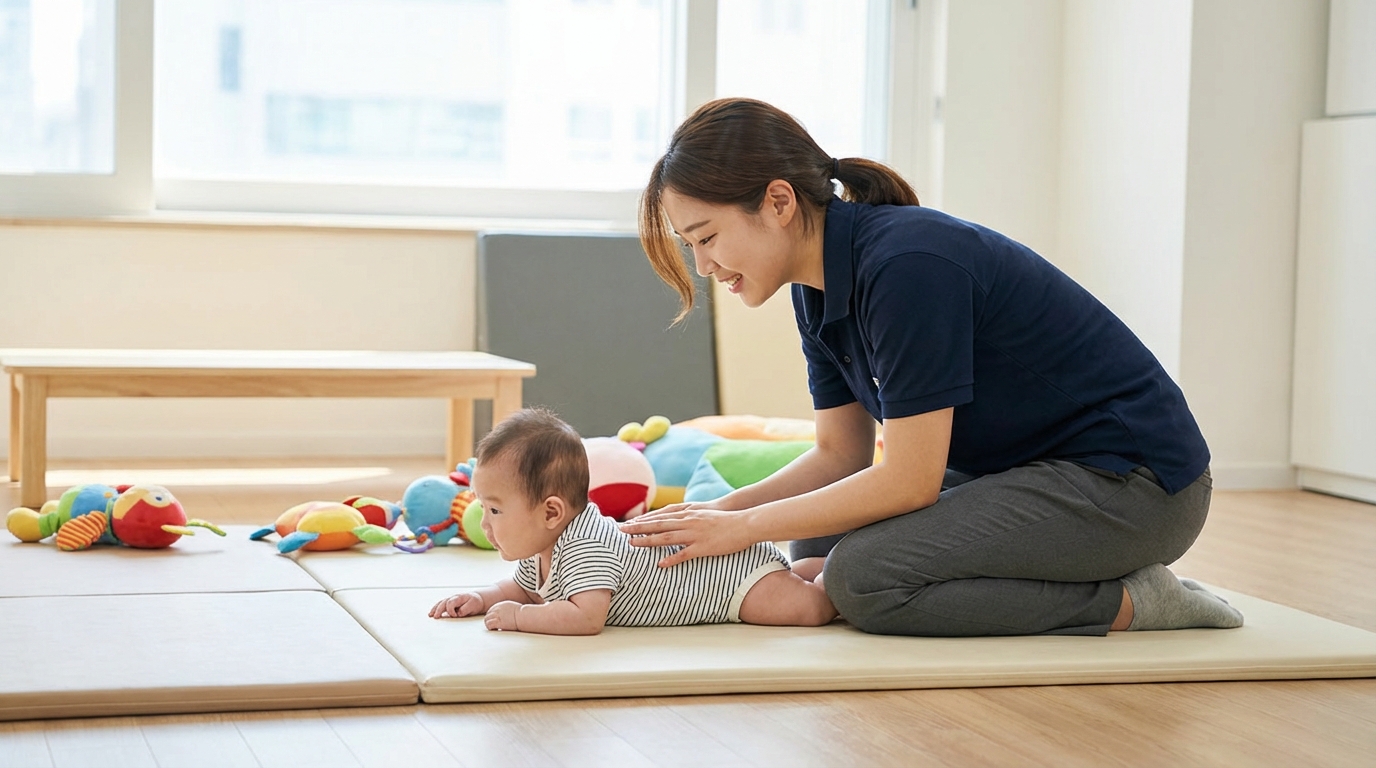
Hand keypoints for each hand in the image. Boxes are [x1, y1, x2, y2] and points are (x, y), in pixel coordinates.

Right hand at [429, 592, 483, 618]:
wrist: (476, 599)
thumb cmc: (475, 602)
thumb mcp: (473, 605)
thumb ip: (465, 609)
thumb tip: (458, 613)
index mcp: (459, 597)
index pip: (450, 602)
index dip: (451, 610)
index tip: (454, 616)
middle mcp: (453, 597)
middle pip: (443, 602)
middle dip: (439, 610)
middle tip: (436, 617)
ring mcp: (450, 600)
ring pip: (440, 603)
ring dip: (435, 609)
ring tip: (430, 615)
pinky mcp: (449, 604)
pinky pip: (440, 605)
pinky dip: (436, 609)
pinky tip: (432, 614)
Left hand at [484, 600, 522, 630]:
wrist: (525, 616)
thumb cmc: (523, 615)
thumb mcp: (515, 609)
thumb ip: (509, 611)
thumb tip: (509, 616)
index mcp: (502, 604)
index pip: (492, 610)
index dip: (493, 617)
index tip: (496, 621)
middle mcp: (498, 608)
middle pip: (488, 614)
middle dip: (490, 620)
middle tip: (495, 626)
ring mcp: (497, 615)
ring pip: (486, 619)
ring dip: (489, 624)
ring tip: (495, 628)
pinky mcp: (498, 621)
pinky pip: (489, 624)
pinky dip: (491, 628)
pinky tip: (496, 629)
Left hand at [617, 504, 752, 567]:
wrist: (744, 523)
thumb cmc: (725, 519)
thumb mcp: (703, 514)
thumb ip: (689, 517)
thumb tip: (677, 521)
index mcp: (687, 514)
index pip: (660, 517)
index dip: (643, 520)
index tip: (628, 523)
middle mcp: (688, 522)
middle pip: (658, 525)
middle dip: (638, 528)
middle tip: (621, 530)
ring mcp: (695, 534)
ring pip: (666, 537)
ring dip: (648, 541)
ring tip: (633, 545)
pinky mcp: (704, 547)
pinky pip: (685, 554)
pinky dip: (672, 559)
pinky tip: (660, 564)